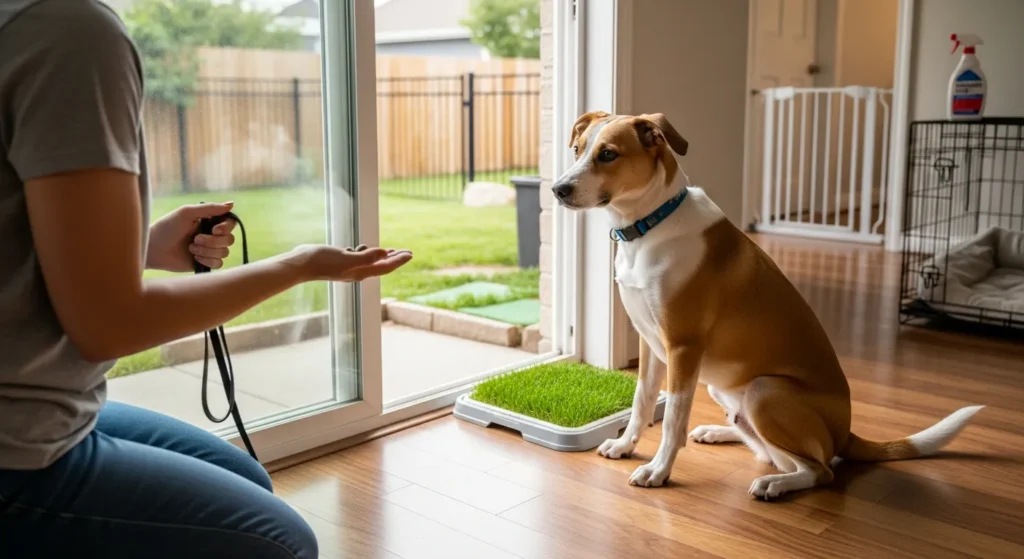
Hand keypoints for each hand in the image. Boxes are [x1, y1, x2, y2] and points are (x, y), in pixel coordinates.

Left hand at [147, 202, 236, 271]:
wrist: (153, 249)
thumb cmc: (167, 227)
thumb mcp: (187, 213)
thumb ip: (210, 208)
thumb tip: (232, 204)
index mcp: (209, 222)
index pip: (230, 224)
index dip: (226, 228)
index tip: (214, 230)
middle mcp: (212, 235)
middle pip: (230, 239)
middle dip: (213, 241)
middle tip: (195, 239)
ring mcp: (209, 250)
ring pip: (224, 252)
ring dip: (207, 251)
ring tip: (191, 248)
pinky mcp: (205, 263)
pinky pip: (219, 264)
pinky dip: (208, 261)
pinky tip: (195, 258)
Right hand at [294, 244, 412, 281]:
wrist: (301, 264)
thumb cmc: (323, 261)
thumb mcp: (347, 258)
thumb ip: (367, 257)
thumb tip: (385, 254)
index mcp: (361, 271)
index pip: (386, 266)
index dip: (399, 260)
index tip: (410, 254)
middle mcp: (356, 271)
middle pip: (381, 265)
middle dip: (395, 259)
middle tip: (407, 252)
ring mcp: (347, 267)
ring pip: (370, 262)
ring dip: (382, 256)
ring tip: (392, 251)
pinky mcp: (339, 261)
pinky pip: (357, 258)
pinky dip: (365, 253)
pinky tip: (364, 248)